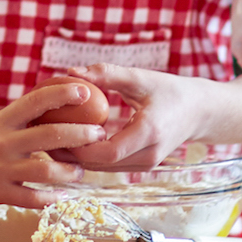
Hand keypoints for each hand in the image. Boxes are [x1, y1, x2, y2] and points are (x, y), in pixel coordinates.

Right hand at [0, 81, 107, 212]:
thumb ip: (14, 119)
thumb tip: (45, 107)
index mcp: (1, 121)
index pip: (36, 100)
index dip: (62, 93)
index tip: (84, 90)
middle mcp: (3, 142)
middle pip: (50, 134)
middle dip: (80, 134)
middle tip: (98, 134)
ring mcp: (1, 169)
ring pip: (46, 169)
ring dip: (70, 171)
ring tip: (81, 172)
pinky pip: (32, 198)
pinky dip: (51, 198)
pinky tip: (63, 196)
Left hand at [61, 63, 226, 170]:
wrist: (199, 112)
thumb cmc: (170, 91)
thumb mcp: (140, 78)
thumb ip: (106, 74)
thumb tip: (70, 71)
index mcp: (149, 133)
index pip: (109, 151)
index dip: (82, 146)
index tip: (57, 132)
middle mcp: (148, 155)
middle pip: (102, 165)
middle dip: (71, 154)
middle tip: (43, 137)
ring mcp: (146, 164)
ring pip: (104, 169)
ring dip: (77, 158)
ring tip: (49, 140)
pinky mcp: (141, 165)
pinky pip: (110, 166)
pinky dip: (89, 157)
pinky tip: (69, 143)